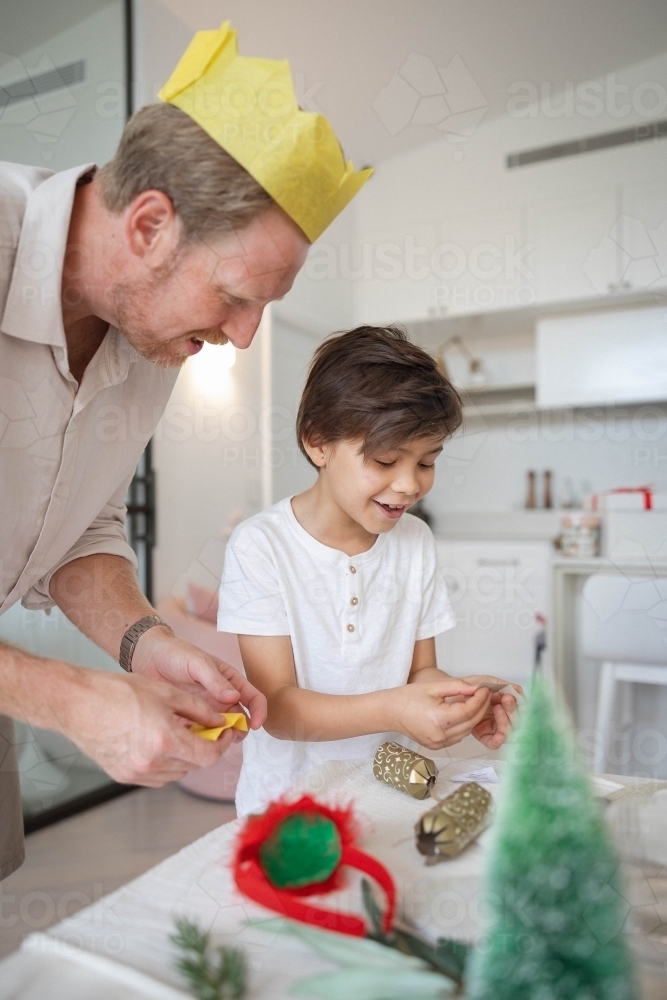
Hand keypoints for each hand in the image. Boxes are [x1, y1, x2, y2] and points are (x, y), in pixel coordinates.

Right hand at [61, 667, 234, 785]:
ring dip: (185, 756)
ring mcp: (137, 773)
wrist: (77, 703)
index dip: (222, 744)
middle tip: (206, 728)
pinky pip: (157, 776)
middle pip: (194, 765)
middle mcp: (152, 763)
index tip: (226, 733)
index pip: (208, 756)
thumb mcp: (166, 692)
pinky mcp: (124, 776)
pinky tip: (160, 743)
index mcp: (166, 740)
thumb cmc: (117, 692)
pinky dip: (166, 763)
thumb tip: (218, 720)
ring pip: (176, 772)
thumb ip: (198, 709)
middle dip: (204, 747)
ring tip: (179, 733)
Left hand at [131, 627, 265, 730]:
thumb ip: (216, 680)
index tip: (256, 724)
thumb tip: (235, 698)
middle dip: (238, 731)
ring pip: (220, 732)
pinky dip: (199, 741)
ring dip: (219, 739)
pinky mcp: (189, 721)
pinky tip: (190, 740)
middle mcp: (221, 699)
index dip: (259, 712)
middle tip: (228, 736)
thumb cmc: (176, 653)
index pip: (253, 698)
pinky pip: (199, 736)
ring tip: (208, 740)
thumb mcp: (198, 663)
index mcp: (230, 682)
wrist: (147, 657)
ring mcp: (206, 711)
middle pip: (240, 721)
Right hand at [388, 679, 492, 749]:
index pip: (469, 710)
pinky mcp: (436, 746)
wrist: (390, 712)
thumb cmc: (408, 697)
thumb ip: (457, 687)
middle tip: (484, 694)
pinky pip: (457, 736)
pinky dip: (463, 725)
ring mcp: (439, 743)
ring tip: (474, 702)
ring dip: (473, 717)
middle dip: (481, 707)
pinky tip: (461, 713)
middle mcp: (441, 735)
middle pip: (471, 722)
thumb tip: (476, 687)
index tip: (485, 688)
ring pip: (466, 731)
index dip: (480, 699)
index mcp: (440, 719)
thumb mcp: (434, 687)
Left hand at [460, 674, 521, 749]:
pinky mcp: (484, 734)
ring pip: (507, 732)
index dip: (518, 704)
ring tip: (497, 709)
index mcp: (506, 702)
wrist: (451, 693)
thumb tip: (518, 691)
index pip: (520, 707)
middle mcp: (502, 715)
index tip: (510, 696)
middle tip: (505, 701)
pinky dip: (498, 740)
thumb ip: (502, 685)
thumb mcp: (486, 681)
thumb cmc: (469, 686)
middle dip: (513, 711)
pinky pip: (494, 742)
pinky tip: (498, 736)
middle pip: (516, 721)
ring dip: (506, 723)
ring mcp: (493, 725)